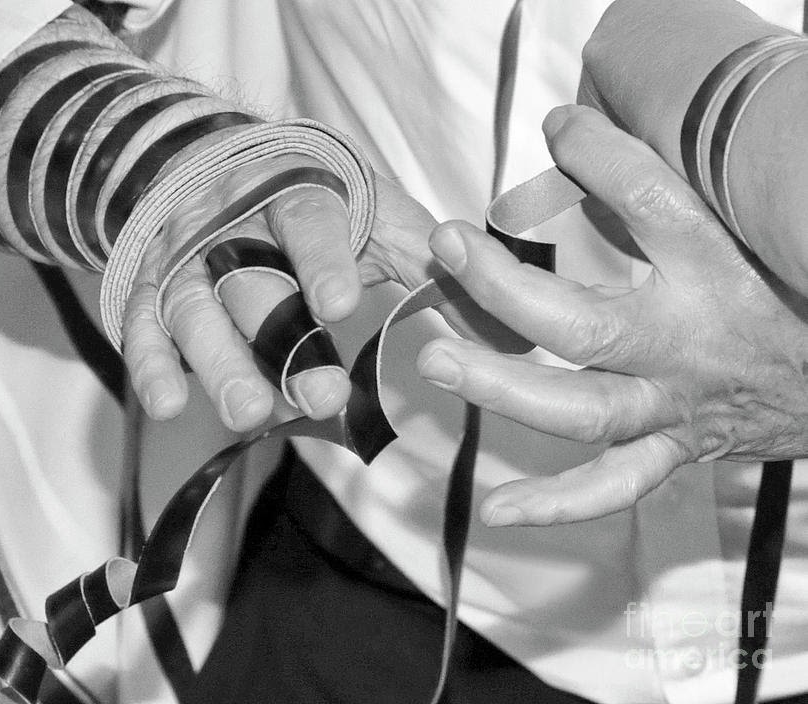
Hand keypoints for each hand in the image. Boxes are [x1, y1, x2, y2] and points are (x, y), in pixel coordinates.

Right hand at [123, 154, 442, 430]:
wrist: (221, 161)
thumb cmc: (316, 198)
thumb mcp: (377, 214)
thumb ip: (431, 264)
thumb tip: (508, 333)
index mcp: (297, 190)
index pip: (308, 222)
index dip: (323, 262)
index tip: (342, 306)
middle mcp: (232, 218)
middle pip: (252, 280)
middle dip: (282, 340)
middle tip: (320, 395)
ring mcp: (185, 251)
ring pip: (193, 306)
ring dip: (219, 362)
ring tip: (249, 413)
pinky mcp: (151, 283)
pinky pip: (142, 322)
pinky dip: (150, 362)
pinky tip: (167, 404)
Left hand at [416, 105, 807, 525]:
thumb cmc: (780, 295)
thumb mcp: (737, 233)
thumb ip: (660, 194)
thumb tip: (576, 130)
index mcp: (718, 273)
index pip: (655, 205)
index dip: (603, 157)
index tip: (560, 126)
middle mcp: (691, 345)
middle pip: (587, 326)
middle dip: (506, 291)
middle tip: (449, 247)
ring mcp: (676, 407)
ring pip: (584, 411)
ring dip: (504, 387)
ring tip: (436, 362)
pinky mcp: (673, 451)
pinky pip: (611, 486)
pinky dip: (556, 503)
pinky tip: (498, 509)